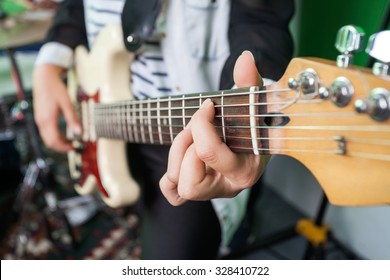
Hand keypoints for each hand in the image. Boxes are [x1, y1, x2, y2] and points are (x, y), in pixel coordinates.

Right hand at [32, 64, 80, 151]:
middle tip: (74, 146)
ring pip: (47, 138)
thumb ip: (73, 119)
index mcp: (48, 119)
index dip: (65, 147)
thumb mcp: (67, 103)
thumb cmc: (56, 89)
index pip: (54, 141)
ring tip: (71, 141)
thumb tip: (79, 132)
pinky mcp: (40, 118)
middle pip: (49, 142)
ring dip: (58, 142)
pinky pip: (46, 132)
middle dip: (62, 147)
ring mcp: (39, 120)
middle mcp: (41, 122)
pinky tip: (64, 134)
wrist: (44, 78)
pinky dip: (54, 136)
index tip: (75, 147)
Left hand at [160, 51, 269, 205]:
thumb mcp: (253, 102)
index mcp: (245, 170)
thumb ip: (249, 81)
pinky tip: (183, 157)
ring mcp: (212, 191)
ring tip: (190, 138)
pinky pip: (173, 194)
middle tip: (195, 128)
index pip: (210, 154)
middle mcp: (228, 187)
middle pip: (191, 182)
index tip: (207, 105)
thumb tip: (245, 57)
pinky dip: (170, 178)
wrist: (256, 138)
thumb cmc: (254, 121)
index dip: (200, 123)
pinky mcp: (198, 189)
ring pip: (180, 188)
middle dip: (186, 147)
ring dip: (177, 157)